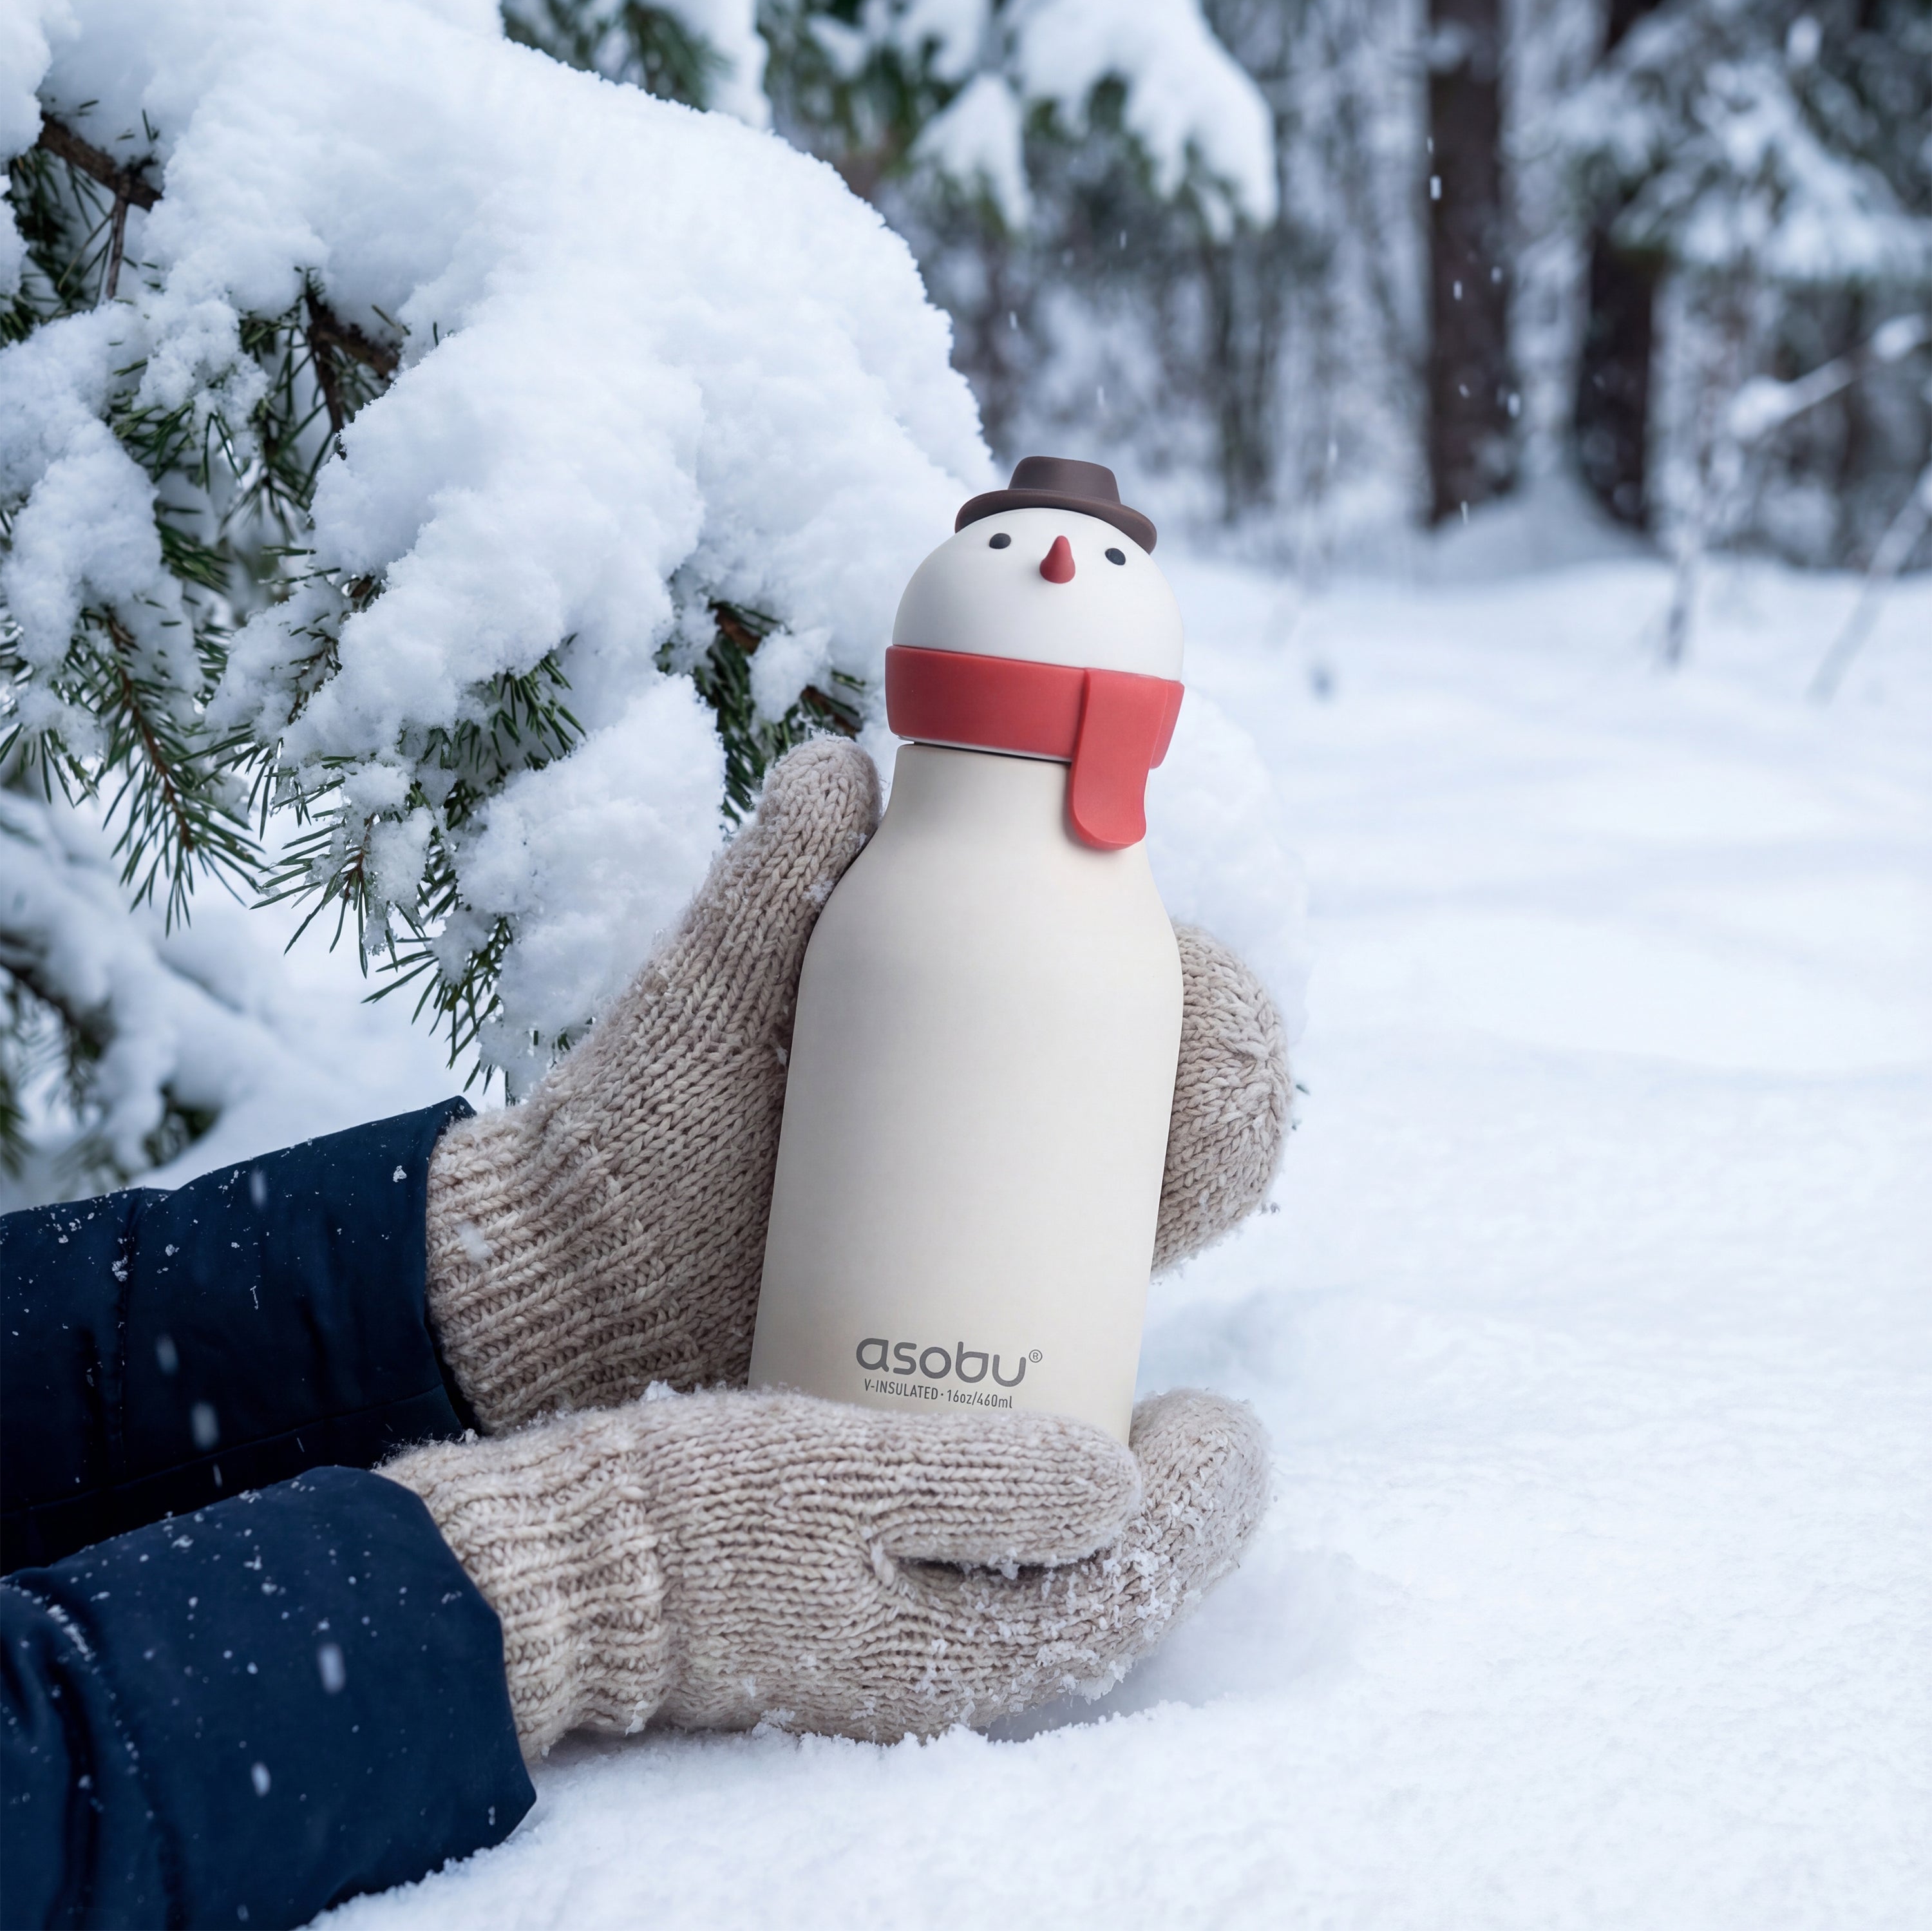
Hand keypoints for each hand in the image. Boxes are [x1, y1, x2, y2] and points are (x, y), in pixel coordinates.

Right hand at [384, 1384, 1267, 1752]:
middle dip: (1185, 1521)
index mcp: (956, 1642)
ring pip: (1061, 1601)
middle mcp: (948, 1670)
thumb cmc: (700, 1514)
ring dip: (1126, 1529)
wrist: (573, 1574)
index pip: (1131, 1587)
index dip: (1203, 1505)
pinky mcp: (867, 1624)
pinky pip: (1002, 1590)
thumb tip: (1118, 1483)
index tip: (1228, 1413)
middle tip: (1217, 1423)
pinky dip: (1053, 1537)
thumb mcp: (842, 1473)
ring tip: (1154, 1439)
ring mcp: (906, 1654)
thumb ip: (981, 1482)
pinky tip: (1046, 1480)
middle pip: (1113, 1605)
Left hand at [425, 738, 1292, 1430]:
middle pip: (1162, 1103)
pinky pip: (1071, 1316)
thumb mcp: (708, 994)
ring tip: (1165, 1200)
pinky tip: (1126, 1325)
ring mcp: (984, 1227)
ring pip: (1136, 1204)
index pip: (1116, 993)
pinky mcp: (961, 1325)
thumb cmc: (643, 1115)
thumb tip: (839, 762)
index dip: (1196, 993)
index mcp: (958, 1025)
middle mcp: (996, 1122)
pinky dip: (1116, 1316)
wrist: (576, 1271)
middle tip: (1189, 1111)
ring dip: (1187, 1198)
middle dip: (1214, 1103)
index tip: (1200, 985)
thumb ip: (767, 885)